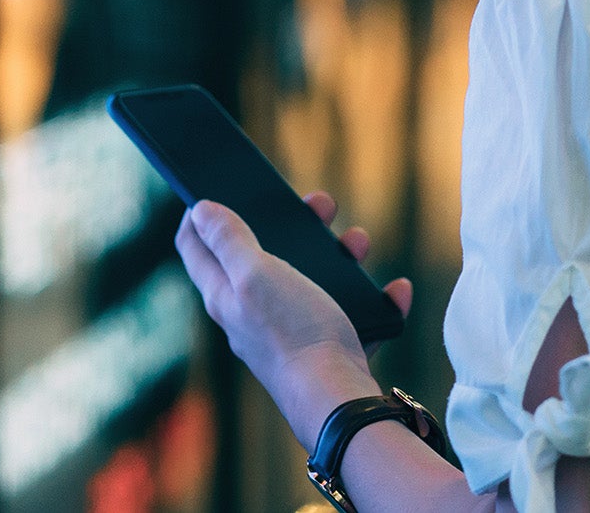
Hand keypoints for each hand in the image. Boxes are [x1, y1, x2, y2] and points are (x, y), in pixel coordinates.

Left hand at [175, 191, 415, 450]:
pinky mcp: (327, 349)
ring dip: (339, 256)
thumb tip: (199, 210)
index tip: (217, 189)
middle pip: (262, 257)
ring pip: (312, 281)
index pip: (195, 248)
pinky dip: (373, 299)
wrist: (339, 400)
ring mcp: (291, 332)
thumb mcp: (255, 274)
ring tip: (358, 243)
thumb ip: (228, 240)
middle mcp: (253, 314)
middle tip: (316, 203)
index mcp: (226, 295)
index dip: (199, 214)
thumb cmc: (295, 333)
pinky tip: (393, 290)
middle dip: (290, 224)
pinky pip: (353, 314)